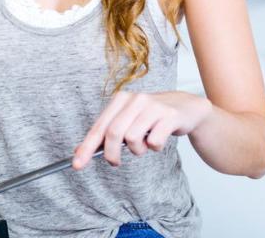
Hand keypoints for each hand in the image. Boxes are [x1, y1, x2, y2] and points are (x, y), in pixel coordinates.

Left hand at [72, 91, 211, 169]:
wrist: (187, 108)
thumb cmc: (153, 117)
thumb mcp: (128, 121)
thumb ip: (106, 134)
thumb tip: (79, 151)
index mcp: (121, 99)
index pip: (99, 127)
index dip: (87, 147)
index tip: (77, 165)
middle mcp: (135, 99)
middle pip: (113, 133)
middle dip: (112, 154)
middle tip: (115, 163)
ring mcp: (153, 106)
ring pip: (133, 139)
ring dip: (137, 150)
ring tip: (144, 145)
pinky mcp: (170, 115)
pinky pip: (154, 142)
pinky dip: (154, 148)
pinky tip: (159, 140)